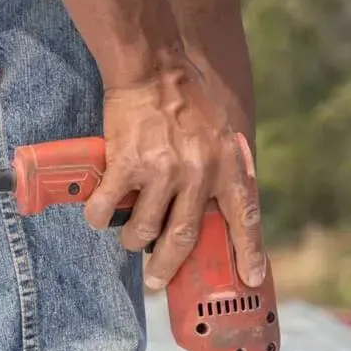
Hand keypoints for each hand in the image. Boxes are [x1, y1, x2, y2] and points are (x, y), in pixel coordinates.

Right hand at [83, 62, 267, 291]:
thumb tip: (221, 211)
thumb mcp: (223, 135)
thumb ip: (224, 171)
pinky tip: (100, 216)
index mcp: (227, 167)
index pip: (245, 219)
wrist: (154, 68)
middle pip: (183, 238)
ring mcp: (162, 170)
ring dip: (134, 240)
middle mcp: (198, 173)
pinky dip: (102, 217)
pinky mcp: (127, 164)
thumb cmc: (189, 101)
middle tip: (156, 281)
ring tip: (130, 239)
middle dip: (168, 267)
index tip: (251, 279)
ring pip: (145, 228)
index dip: (249, 253)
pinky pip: (109, 206)